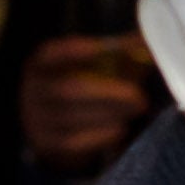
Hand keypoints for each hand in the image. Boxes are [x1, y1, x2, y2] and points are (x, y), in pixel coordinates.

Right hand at [19, 33, 158, 176]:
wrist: (58, 129)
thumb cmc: (86, 87)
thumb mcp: (98, 66)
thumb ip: (121, 52)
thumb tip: (153, 39)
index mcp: (41, 64)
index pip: (51, 54)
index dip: (75, 51)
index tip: (103, 49)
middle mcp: (32, 91)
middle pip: (67, 89)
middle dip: (107, 93)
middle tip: (139, 97)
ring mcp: (35, 119)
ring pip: (72, 117)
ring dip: (109, 114)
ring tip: (136, 110)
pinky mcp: (46, 144)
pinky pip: (74, 142)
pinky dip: (100, 136)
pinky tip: (120, 129)